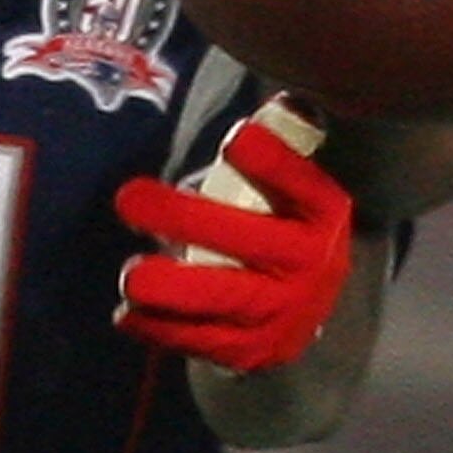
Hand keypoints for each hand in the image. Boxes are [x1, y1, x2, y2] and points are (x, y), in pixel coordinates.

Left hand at [114, 101, 350, 372]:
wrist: (307, 312)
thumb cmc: (281, 225)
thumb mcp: (294, 186)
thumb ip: (284, 142)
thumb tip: (285, 100)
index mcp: (323, 214)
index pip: (303, 183)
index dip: (273, 163)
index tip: (235, 141)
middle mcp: (313, 265)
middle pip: (250, 241)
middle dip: (188, 220)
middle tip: (128, 200)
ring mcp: (284, 313)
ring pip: (225, 300)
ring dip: (172, 289)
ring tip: (130, 276)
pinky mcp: (254, 351)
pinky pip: (204, 341)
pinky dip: (162, 330)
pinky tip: (129, 315)